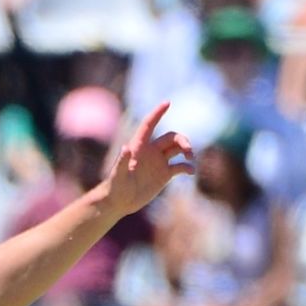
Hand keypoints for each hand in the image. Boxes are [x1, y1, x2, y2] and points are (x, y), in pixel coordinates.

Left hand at [102, 102, 193, 218]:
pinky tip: (191, 172)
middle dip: (182, 140)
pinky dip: (187, 167)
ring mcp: (159, 162)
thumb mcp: (118, 176)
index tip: (167, 102)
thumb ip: (122, 162)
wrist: (119, 202)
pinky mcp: (164, 174)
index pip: (149, 125)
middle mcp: (151, 151)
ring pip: (177, 149)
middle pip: (171, 137)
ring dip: (187, 150)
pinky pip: (180, 166)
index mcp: (139, 146)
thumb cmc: (115, 188)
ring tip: (190, 158)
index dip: (157, 113)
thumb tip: (125, 148)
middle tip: (188, 150)